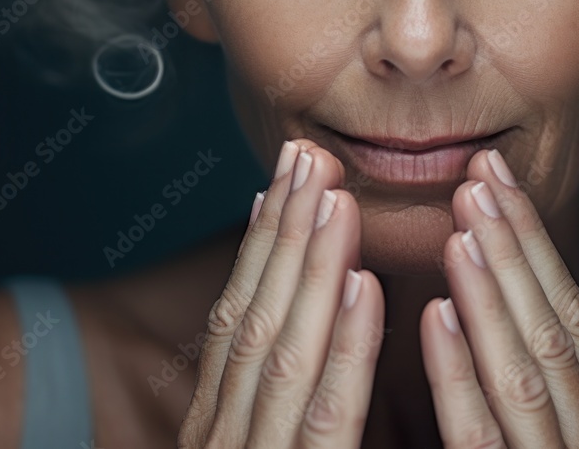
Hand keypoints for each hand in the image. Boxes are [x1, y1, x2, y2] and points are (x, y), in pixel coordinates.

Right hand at [178, 139, 385, 447]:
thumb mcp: (254, 446)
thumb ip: (271, 395)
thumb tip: (296, 308)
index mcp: (214, 420)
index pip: (235, 311)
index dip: (261, 239)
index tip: (284, 178)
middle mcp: (224, 433)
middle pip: (255, 315)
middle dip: (284, 231)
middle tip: (310, 158)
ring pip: (285, 349)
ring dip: (313, 267)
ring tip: (336, 198)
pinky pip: (329, 415)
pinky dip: (347, 347)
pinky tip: (364, 288)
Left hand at [419, 148, 578, 448]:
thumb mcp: (562, 444)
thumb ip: (547, 398)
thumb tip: (519, 313)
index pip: (575, 319)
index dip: (537, 245)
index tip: (500, 180)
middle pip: (555, 331)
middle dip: (516, 247)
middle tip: (479, 174)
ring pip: (524, 372)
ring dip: (491, 289)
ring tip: (462, 221)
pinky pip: (481, 438)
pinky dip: (459, 374)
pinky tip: (437, 316)